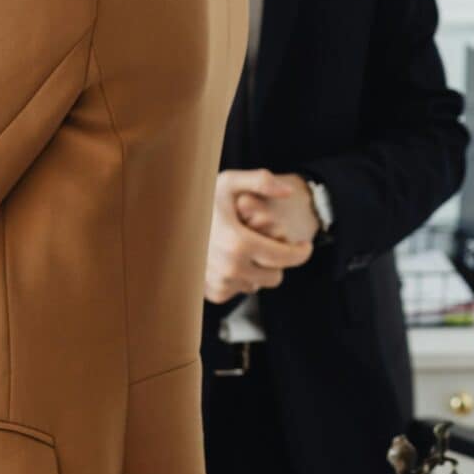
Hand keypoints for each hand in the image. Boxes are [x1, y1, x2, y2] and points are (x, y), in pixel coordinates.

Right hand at [204, 175, 313, 301]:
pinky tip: (233, 259)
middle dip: (278, 261)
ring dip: (258, 270)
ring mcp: (218, 283)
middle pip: (275, 276)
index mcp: (237, 243)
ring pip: (257, 285)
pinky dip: (241, 278)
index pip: (284, 258)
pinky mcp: (211, 292)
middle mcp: (228, 268)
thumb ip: (262, 180)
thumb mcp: (229, 181)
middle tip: (270, 243)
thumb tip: (288, 191)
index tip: (305, 247)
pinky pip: (239, 291)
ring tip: (246, 248)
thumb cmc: (201, 199)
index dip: (300, 253)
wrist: (168, 222)